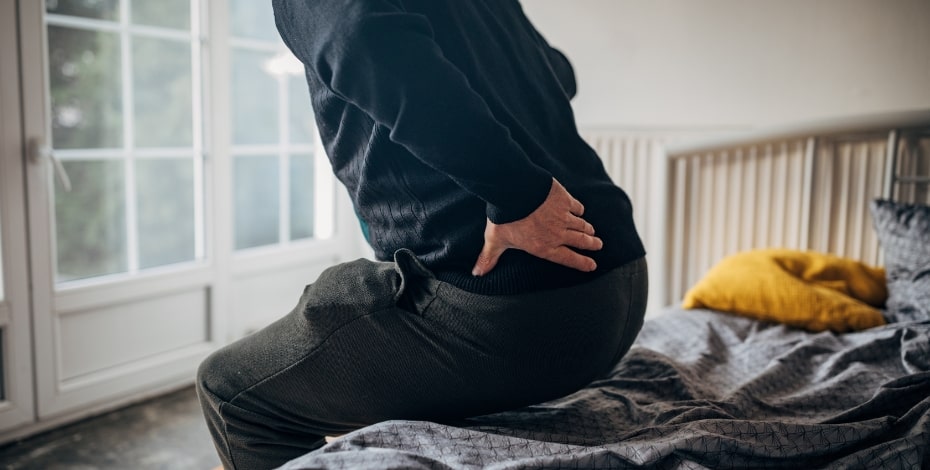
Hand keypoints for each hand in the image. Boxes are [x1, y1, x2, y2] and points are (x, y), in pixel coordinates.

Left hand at [472, 178, 602, 275]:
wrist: (514, 191)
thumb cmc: (504, 218)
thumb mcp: (495, 240)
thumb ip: (489, 258)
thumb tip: (476, 274)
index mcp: (543, 247)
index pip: (568, 258)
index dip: (581, 263)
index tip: (592, 265)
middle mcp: (557, 234)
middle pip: (580, 241)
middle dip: (591, 245)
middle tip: (598, 245)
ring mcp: (563, 216)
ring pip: (581, 225)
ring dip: (587, 229)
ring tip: (592, 231)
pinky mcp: (565, 199)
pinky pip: (577, 206)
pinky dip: (579, 209)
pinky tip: (579, 210)